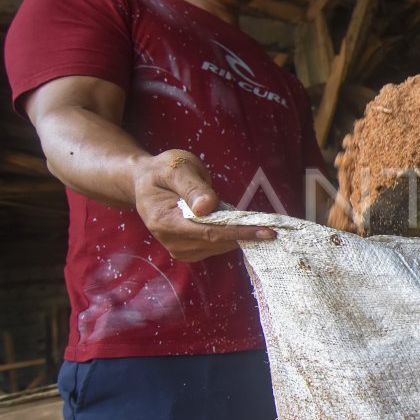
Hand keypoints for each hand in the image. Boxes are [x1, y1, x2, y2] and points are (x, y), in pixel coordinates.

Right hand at [131, 149, 275, 261]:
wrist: (145, 181)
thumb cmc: (163, 171)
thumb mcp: (176, 168)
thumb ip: (192, 187)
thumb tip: (207, 207)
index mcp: (164, 220)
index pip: (209, 232)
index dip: (240, 232)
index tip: (267, 231)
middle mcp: (170, 240)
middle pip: (216, 242)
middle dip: (245, 235)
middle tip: (274, 227)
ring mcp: (178, 248)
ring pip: (218, 247)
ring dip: (240, 237)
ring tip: (261, 225)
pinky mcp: (187, 250)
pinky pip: (214, 248)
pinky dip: (231, 239)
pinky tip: (243, 228)